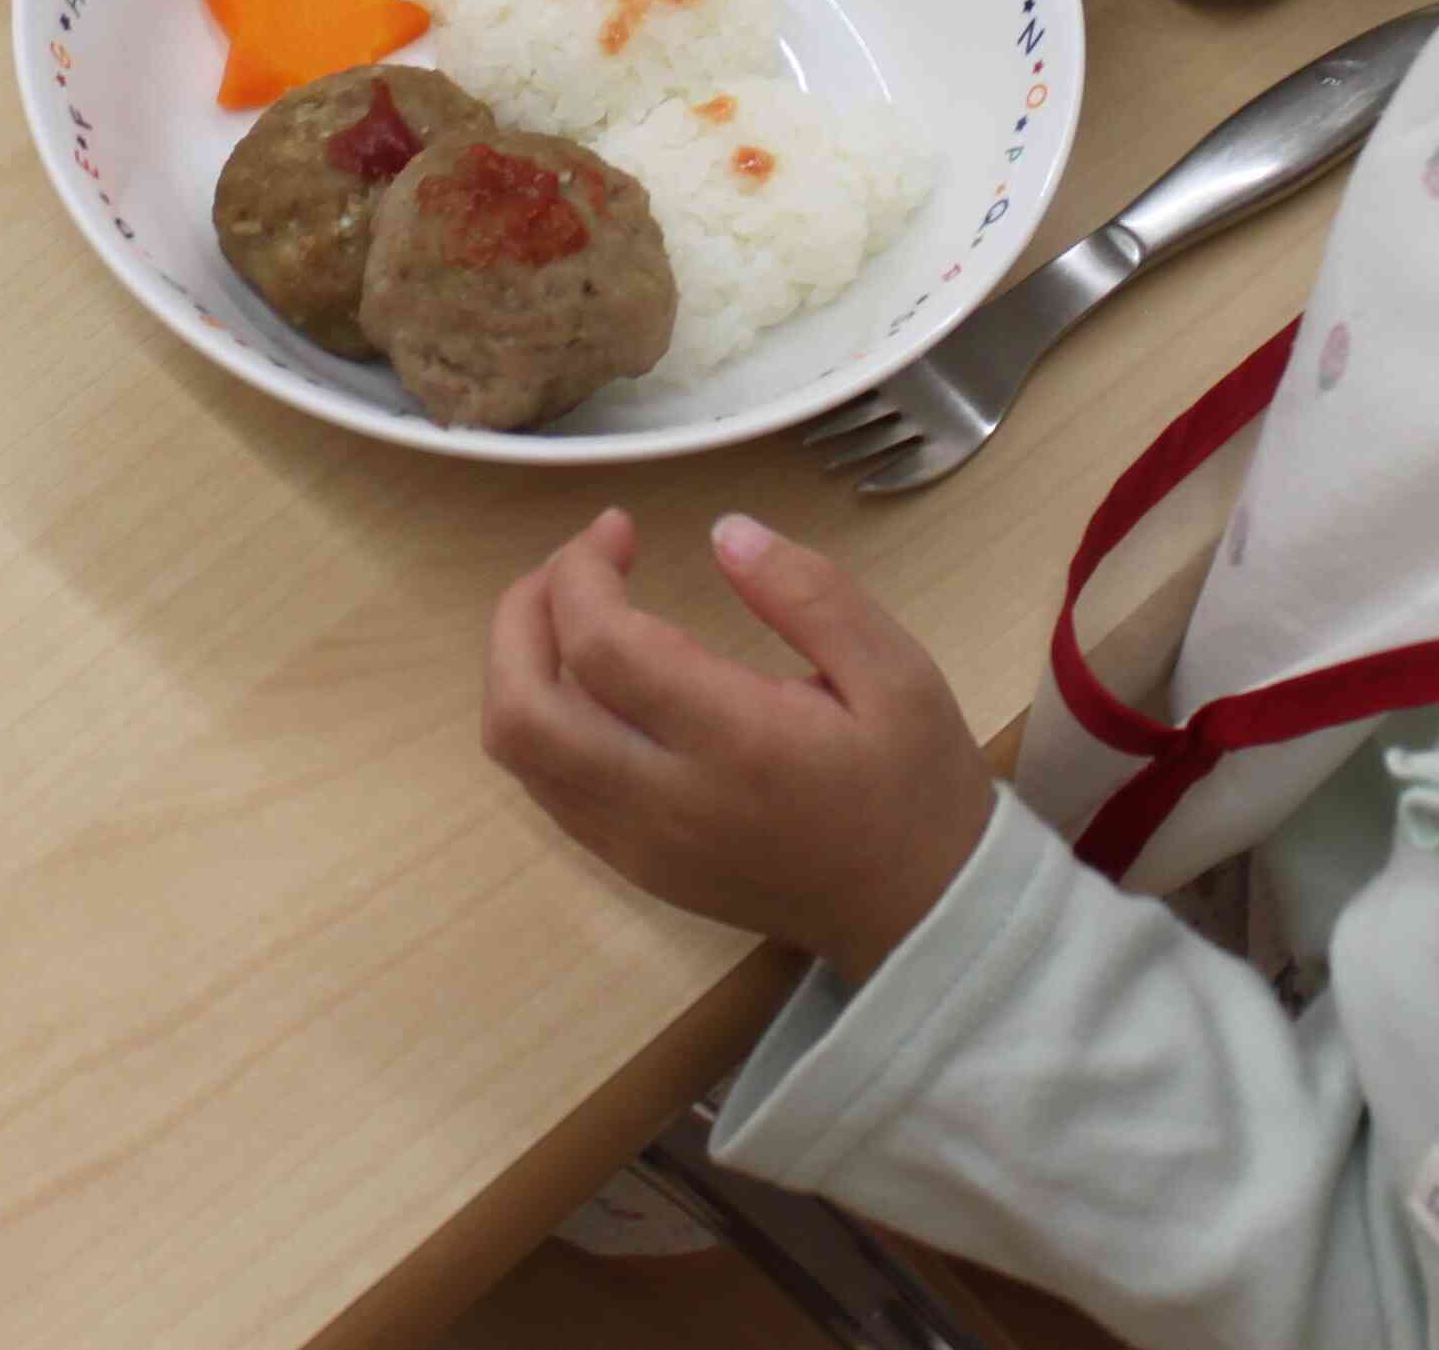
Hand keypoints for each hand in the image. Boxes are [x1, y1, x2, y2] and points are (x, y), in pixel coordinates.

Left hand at [482, 509, 996, 985]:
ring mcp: (638, 845)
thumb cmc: (913, 781)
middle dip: (521, 616)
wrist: (919, 910)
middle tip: (576, 563)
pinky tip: (594, 676)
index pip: (603, 650)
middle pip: (522, 712)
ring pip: (519, 755)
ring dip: (520, 665)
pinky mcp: (633, 867)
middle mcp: (665, 803)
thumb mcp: (897, 668)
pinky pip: (548, 787)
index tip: (619, 527)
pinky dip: (543, 717)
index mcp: (737, 743)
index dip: (583, 572)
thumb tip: (725, 532)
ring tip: (578, 606)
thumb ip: (811, 594)